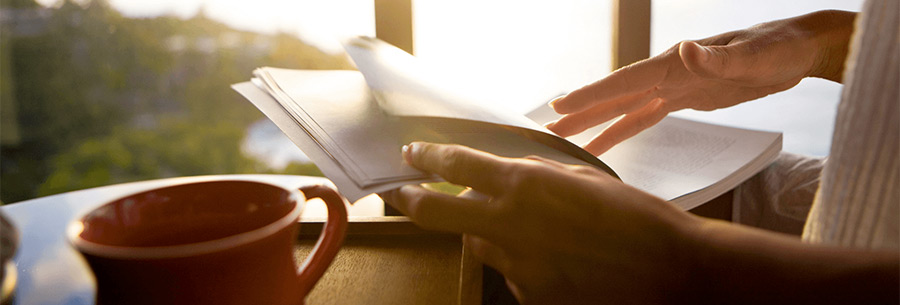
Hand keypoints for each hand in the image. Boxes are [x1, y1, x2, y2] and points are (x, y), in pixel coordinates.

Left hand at [383, 142, 699, 303]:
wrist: (671, 272)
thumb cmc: (636, 219)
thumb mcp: (582, 180)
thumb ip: (536, 176)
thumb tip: (505, 176)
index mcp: (526, 186)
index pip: (458, 165)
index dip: (428, 157)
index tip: (412, 155)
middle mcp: (511, 226)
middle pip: (438, 212)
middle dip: (411, 200)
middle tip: (399, 193)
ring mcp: (517, 266)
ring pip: (481, 245)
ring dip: (490, 234)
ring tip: (537, 232)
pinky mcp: (531, 296)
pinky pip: (512, 274)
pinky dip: (524, 264)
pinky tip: (560, 261)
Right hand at [546, 10, 854, 154]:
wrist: (801, 49)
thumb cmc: (782, 47)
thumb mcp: (757, 53)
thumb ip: (721, 54)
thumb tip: (686, 49)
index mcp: (677, 63)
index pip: (626, 81)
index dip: (592, 94)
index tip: (560, 105)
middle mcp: (669, 73)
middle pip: (615, 97)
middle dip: (580, 113)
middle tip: (545, 129)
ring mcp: (675, 87)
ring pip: (624, 109)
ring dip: (593, 124)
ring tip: (563, 139)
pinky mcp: (686, 99)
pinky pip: (644, 117)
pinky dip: (621, 129)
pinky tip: (603, 143)